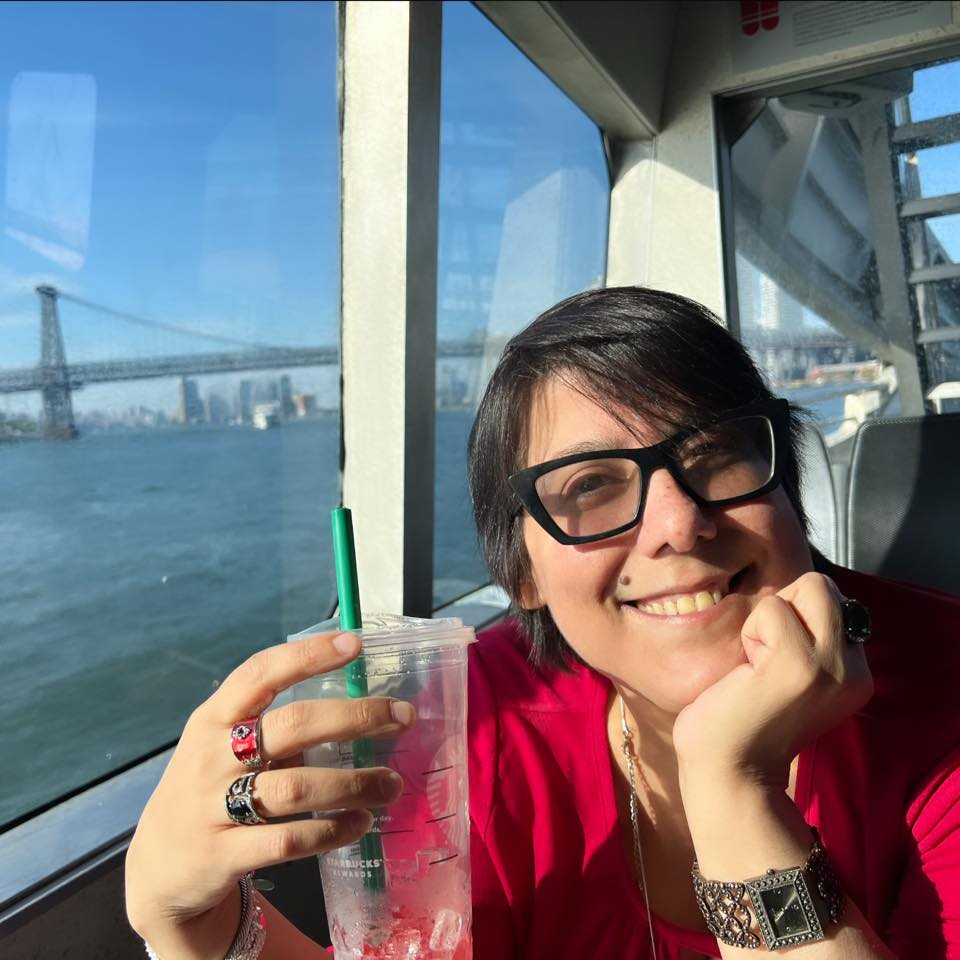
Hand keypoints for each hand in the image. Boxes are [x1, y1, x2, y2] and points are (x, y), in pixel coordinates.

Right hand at [125, 631, 415, 959]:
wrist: (160, 869)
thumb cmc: (211, 788)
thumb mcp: (224, 746)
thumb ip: (276, 727)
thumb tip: (361, 709)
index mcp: (213, 718)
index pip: (261, 673)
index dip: (308, 655)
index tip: (355, 643)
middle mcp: (211, 756)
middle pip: (293, 726)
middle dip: (355, 717)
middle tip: (402, 718)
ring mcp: (213, 807)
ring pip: (297, 787)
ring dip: (354, 783)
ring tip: (392, 784)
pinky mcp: (223, 856)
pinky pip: (290, 840)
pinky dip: (332, 831)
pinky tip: (360, 822)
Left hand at [672, 572, 872, 791]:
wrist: (728, 772)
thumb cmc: (742, 716)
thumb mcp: (792, 672)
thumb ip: (808, 637)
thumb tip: (798, 592)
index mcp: (856, 672)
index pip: (834, 599)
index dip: (792, 615)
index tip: (774, 660)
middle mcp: (854, 670)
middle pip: (823, 586)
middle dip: (784, 607)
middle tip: (764, 657)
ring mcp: (831, 667)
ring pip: (807, 588)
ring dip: (767, 620)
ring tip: (758, 666)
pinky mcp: (798, 665)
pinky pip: (773, 609)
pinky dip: (752, 631)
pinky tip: (749, 672)